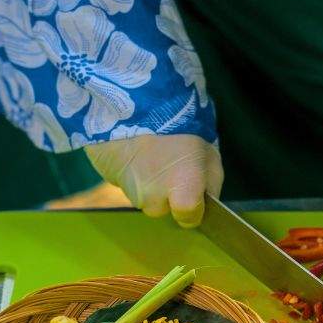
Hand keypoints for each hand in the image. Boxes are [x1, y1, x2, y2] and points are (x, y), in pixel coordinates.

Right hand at [85, 135, 223, 227]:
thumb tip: (206, 202)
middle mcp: (155, 200)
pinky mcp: (112, 180)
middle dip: (169, 195)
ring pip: (145, 198)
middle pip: (163, 209)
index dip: (193, 211)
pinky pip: (128, 185)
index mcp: (184, 194)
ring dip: (150, 185)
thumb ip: (210, 184)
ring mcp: (130, 192)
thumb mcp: (210, 154)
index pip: (188, 220)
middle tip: (171, 167)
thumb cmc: (182, 128)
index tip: (194, 197)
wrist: (138, 103)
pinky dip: (134, 175)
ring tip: (153, 157)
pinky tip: (138, 155)